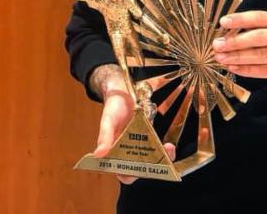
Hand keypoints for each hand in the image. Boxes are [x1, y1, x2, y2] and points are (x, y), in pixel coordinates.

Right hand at [90, 65, 175, 184]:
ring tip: (168, 149)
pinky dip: (165, 150)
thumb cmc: (113, 106)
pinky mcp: (150, 139)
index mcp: (114, 153)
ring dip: (163, 160)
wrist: (124, 91)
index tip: (137, 170)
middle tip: (160, 162)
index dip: (129, 175)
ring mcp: (140, 146)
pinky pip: (159, 150)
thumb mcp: (107, 120)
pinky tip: (169, 145)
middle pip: (140, 170)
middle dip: (152, 169)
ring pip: (152, 161)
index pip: (121, 173)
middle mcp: (128, 153)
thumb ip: (104, 136)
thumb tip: (98, 154)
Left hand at [212, 10, 266, 92]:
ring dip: (238, 57)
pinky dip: (249, 70)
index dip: (241, 19)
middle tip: (217, 45)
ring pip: (261, 55)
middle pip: (259, 37)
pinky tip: (235, 69)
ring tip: (221, 58)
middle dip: (235, 41)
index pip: (261, 18)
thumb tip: (233, 31)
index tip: (223, 22)